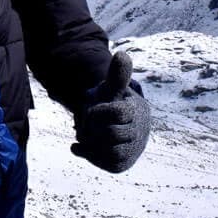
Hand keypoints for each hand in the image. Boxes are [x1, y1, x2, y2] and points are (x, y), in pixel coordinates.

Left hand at [71, 51, 149, 172]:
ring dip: (89, 142)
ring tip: (86, 134)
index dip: (96, 113)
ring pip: (107, 151)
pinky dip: (87, 154)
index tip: (92, 111)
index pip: (115, 113)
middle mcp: (138, 131)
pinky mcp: (122, 163)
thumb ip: (117, 74)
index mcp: (136, 110)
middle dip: (91, 128)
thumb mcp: (111, 88)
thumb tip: (122, 54)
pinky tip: (79, 147)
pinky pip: (104, 163)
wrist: (114, 124)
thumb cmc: (111, 102)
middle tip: (88, 124)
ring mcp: (132, 149)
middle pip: (109, 134)